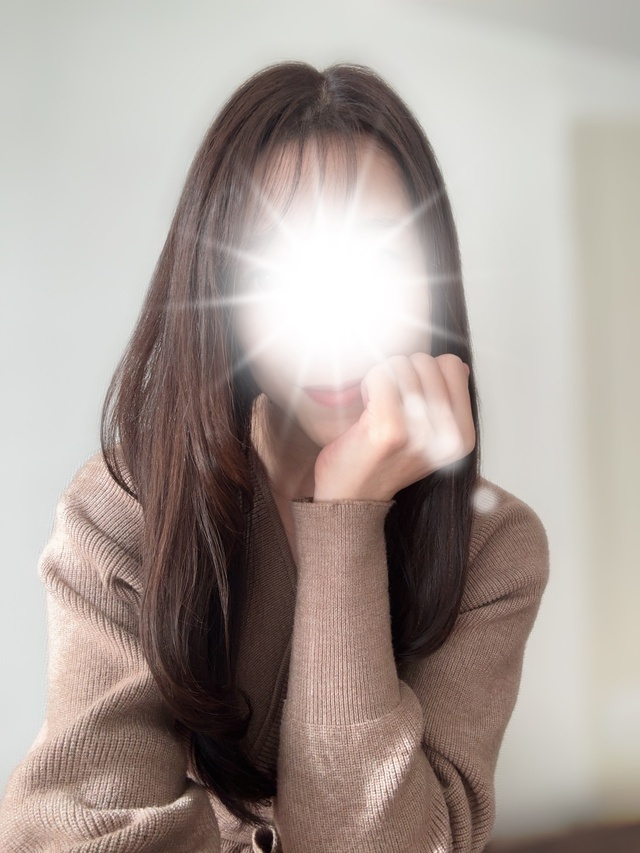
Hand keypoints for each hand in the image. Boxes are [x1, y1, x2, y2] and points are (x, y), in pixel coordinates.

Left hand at [313, 353, 474, 501]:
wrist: (352, 498)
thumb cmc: (382, 461)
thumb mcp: (429, 436)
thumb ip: (446, 402)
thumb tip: (457, 367)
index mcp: (462, 436)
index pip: (453, 365)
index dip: (424, 371)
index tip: (408, 397)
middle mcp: (448, 435)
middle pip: (425, 361)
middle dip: (400, 373)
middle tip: (388, 403)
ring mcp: (421, 431)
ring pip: (402, 363)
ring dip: (382, 379)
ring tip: (377, 408)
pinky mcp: (391, 428)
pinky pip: (381, 375)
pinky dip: (368, 384)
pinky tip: (366, 408)